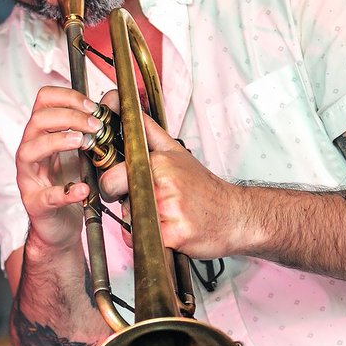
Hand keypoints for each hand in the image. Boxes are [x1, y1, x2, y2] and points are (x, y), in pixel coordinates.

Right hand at [14, 85, 103, 250]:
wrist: (63, 224)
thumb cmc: (71, 183)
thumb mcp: (84, 152)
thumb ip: (92, 129)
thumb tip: (111, 102)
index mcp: (42, 134)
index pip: (43, 101)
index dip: (67, 97)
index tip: (93, 107)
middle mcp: (30, 151)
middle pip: (37, 120)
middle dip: (70, 117)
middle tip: (96, 126)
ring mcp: (29, 177)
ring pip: (30, 149)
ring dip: (60, 141)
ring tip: (85, 143)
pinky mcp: (35, 203)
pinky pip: (46, 196)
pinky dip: (66, 192)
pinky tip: (84, 189)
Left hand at [98, 108, 240, 259]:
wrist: (234, 215)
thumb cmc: (203, 187)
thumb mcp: (175, 151)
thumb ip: (148, 131)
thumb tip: (127, 106)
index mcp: (158, 161)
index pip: (112, 172)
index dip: (111, 180)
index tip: (120, 183)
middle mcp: (161, 182)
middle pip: (114, 193)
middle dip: (121, 199)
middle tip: (144, 201)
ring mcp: (166, 208)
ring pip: (127, 218)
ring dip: (138, 220)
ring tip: (163, 214)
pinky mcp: (170, 233)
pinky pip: (138, 239)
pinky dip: (147, 238)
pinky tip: (167, 229)